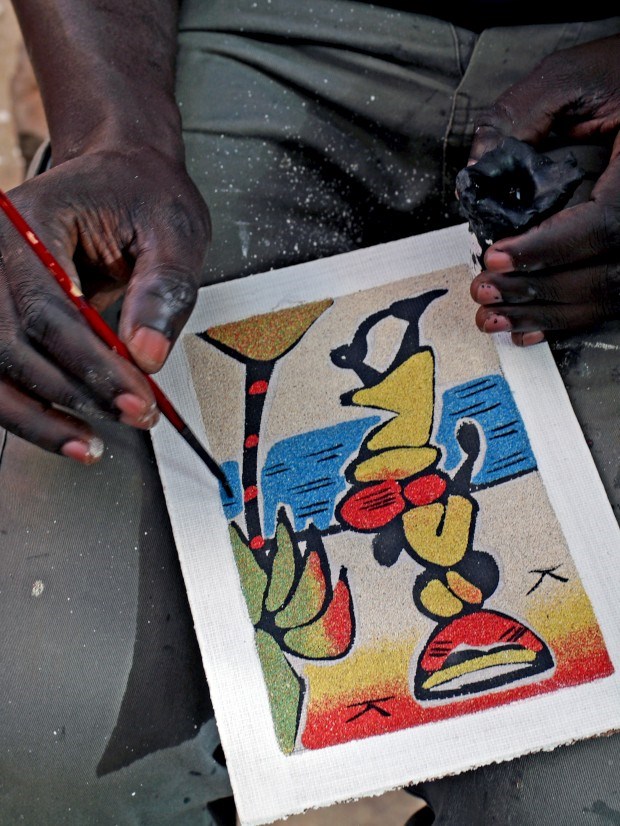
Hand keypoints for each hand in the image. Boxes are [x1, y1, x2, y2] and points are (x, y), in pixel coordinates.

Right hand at [0, 146, 209, 460]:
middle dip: (72, 394)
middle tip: (130, 416)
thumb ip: (161, 290)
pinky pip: (0, 367)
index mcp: (30, 221)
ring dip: (37, 415)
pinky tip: (59, 427)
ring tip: (87, 445)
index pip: (49, 309)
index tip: (136, 400)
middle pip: (12, 344)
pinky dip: (26, 404)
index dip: (92, 365)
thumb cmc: (141, 193)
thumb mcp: (172, 230)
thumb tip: (146, 355)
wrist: (118, 173)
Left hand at [467, 34, 619, 345]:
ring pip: (605, 296)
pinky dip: (566, 319)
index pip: (604, 226)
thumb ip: (520, 117)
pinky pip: (609, 298)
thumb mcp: (572, 77)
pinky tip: (529, 328)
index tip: (495, 257)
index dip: (546, 250)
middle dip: (535, 290)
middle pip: (603, 276)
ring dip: (544, 314)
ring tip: (493, 317)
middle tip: (483, 291)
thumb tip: (475, 170)